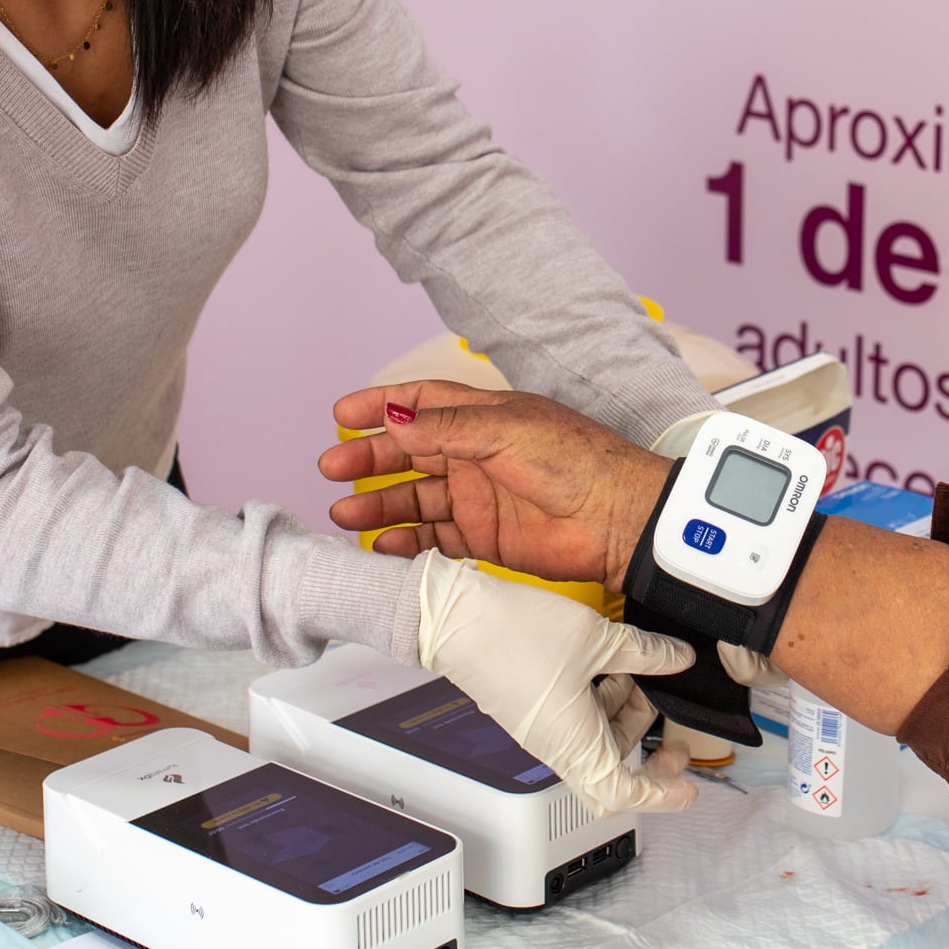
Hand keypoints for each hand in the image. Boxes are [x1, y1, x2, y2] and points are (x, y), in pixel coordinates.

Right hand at [323, 382, 665, 584]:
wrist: (616, 518)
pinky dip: (407, 542)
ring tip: (345, 513)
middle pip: (408, 453)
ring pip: (415, 498)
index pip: (420, 404)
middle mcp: (476, 454)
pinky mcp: (484, 537)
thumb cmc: (576, 461)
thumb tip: (395, 422)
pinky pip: (435, 539)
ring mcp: (478, 497)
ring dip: (380, 505)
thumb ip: (447, 429)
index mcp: (482, 416)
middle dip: (368, 458)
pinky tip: (384, 545)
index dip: (380, 405)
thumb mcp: (506, 430)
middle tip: (332, 467)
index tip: (342, 414)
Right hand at [413, 552, 698, 813]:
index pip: (625, 795)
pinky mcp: (535, 709)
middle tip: (670, 732)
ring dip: (625, 715)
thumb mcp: (598, 639)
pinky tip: (611, 666)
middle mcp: (558, 746)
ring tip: (638, 673)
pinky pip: (579, 720)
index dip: (663, 796)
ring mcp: (544, 729)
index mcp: (575, 745)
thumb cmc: (511, 635)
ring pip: (598, 743)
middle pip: (614, 774)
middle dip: (647, 754)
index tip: (688, 784)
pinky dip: (602, 701)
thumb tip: (678, 658)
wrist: (455, 619)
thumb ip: (647, 652)